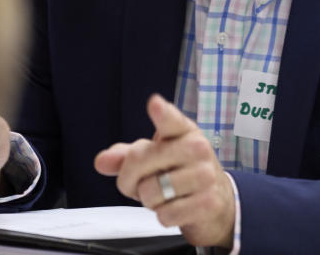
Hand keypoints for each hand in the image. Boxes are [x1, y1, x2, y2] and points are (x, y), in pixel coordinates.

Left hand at [94, 95, 234, 248]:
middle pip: (139, 159)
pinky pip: (165, 215)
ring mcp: (205, 175)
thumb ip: (126, 156)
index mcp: (183, 130)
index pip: (171, 120)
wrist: (217, 198)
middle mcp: (197, 148)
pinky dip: (164, 216)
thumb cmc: (180, 171)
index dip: (162, 113)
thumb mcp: (155, 157)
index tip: (155, 104)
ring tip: (164, 194)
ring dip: (149, 200)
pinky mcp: (207, 202)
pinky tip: (177, 207)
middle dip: (129, 178)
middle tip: (142, 182)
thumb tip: (102, 161)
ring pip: (150, 192)